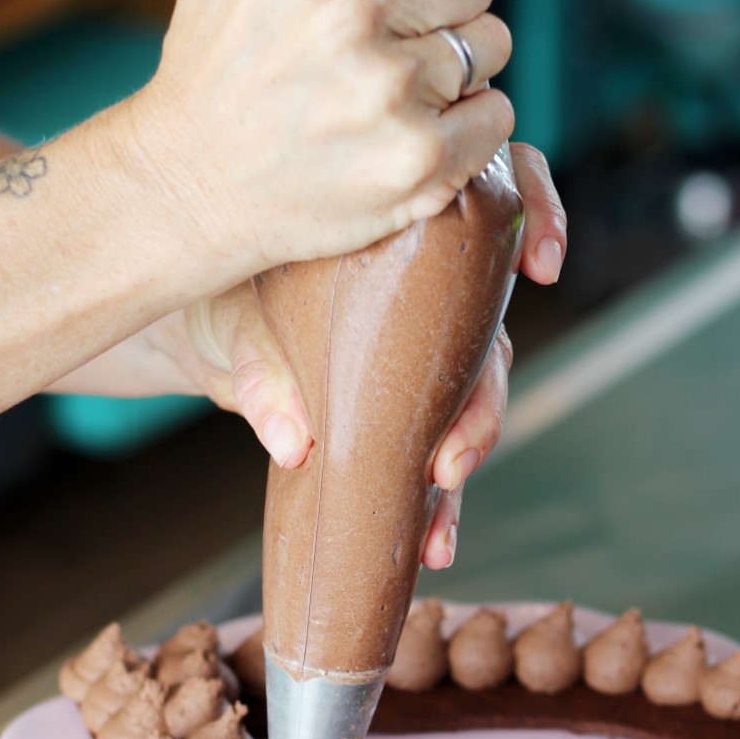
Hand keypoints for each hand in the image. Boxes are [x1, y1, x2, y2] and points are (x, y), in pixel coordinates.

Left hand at [118, 143, 565, 567]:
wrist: (198, 334)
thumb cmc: (224, 289)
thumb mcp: (235, 316)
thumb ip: (262, 369)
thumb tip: (293, 443)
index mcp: (407, 231)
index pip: (501, 193)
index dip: (539, 215)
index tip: (541, 266)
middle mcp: (432, 288)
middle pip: (491, 333)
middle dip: (481, 402)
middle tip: (451, 458)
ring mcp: (426, 352)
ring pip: (473, 402)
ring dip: (464, 465)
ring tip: (439, 518)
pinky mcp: (405, 410)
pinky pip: (438, 457)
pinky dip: (439, 508)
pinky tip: (433, 546)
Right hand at [122, 0, 514, 297]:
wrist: (191, 187)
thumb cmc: (218, 67)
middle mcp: (350, 13)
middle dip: (440, 3)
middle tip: (395, 38)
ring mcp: (389, 92)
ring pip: (490, 43)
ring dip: (457, 64)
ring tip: (400, 87)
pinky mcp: (418, 161)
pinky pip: (497, 114)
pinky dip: (471, 121)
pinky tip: (421, 126)